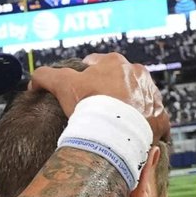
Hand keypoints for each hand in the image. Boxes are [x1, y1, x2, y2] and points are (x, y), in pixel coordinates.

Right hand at [28, 52, 167, 140]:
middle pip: (118, 81)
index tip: (80, 93)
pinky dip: (143, 125)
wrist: (115, 134)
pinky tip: (131, 134)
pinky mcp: (161, 116)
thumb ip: (46, 77)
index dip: (84, 78)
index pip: (95, 65)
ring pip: (137, 98)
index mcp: (114, 62)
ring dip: (128, 107)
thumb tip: (34, 81)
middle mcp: (137, 73)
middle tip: (96, 111)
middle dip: (109, 92)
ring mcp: (151, 94)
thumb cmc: (90, 106)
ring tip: (114, 124)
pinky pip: (152, 119)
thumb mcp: (62, 85)